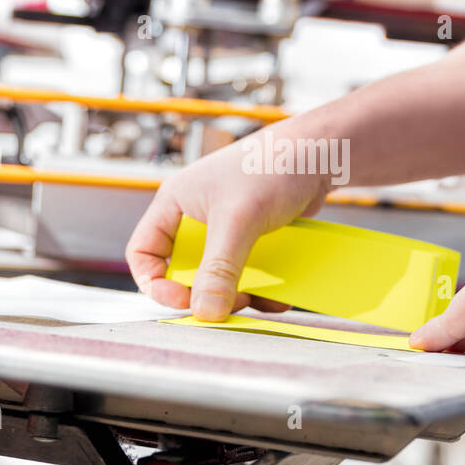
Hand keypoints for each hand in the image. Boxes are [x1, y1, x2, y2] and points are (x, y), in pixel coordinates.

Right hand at [125, 130, 330, 320]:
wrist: (320, 153)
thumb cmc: (271, 167)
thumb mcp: (239, 220)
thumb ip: (220, 268)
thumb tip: (205, 312)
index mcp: (175, 203)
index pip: (144, 252)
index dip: (155, 282)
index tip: (181, 301)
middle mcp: (196, 216)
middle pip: (184, 270)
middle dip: (203, 293)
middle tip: (227, 303)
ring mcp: (226, 227)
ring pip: (218, 275)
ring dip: (235, 293)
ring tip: (256, 300)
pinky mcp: (253, 236)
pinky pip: (247, 271)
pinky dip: (261, 287)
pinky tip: (278, 295)